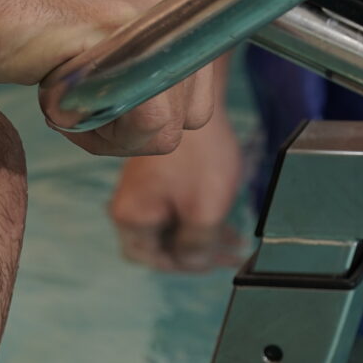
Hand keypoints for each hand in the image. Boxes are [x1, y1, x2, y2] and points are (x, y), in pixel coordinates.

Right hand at [0, 0, 223, 157]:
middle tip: (81, 102)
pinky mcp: (138, 46)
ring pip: (172, 126)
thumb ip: (142, 27)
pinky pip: (151, 123)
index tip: (105, 91)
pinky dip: (100, 132)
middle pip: (195, 110)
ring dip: (113, 134)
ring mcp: (163, 18)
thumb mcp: (100, 2)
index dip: (152, 105)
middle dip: (135, 127)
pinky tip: (64, 104)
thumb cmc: (29, 11)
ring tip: (69, 99)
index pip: (201, 83)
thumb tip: (161, 78)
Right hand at [110, 108, 246, 271]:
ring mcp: (140, 189)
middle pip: (161, 243)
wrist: (191, 97)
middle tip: (228, 253)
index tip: (215, 261)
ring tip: (233, 237)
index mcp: (132, 218)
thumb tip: (194, 264)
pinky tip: (222, 214)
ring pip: (172, 224)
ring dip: (201, 233)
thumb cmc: (196, 154)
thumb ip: (198, 247)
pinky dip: (196, 213)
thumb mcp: (204, 211)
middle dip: (197, 251)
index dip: (186, 265)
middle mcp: (129, 205)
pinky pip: (173, 205)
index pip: (154, 259)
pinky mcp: (154, 175)